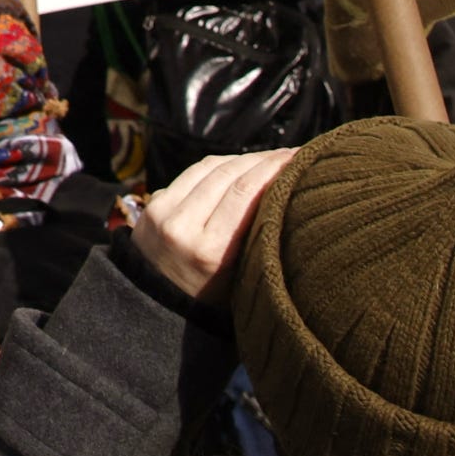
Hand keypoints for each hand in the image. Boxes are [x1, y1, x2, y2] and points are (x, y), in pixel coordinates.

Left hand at [127, 148, 296, 304]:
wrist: (154, 301)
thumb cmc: (213, 296)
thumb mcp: (242, 276)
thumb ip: (258, 237)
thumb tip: (288, 191)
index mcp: (210, 251)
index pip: (245, 194)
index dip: (273, 169)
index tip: (300, 159)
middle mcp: (184, 226)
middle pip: (229, 176)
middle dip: (263, 160)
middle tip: (291, 154)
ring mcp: (165, 211)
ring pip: (211, 168)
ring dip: (243, 158)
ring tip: (270, 157)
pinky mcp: (155, 202)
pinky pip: (194, 173)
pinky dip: (220, 165)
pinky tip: (240, 163)